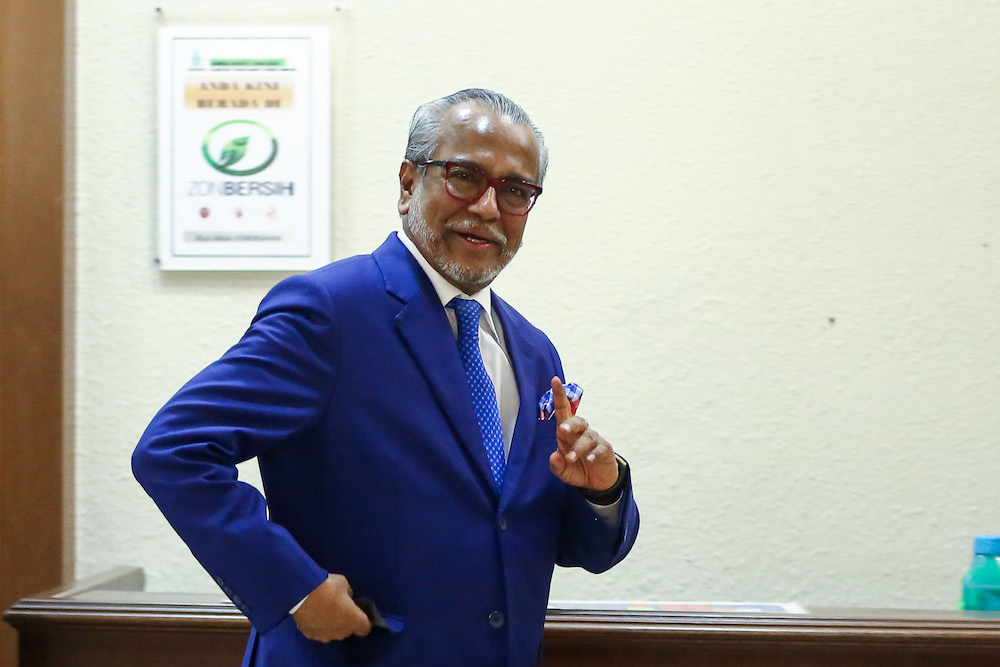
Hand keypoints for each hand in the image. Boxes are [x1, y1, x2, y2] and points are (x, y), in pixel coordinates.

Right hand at [292, 574, 371, 641]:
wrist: (302, 594)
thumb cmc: (328, 587)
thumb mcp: (344, 583)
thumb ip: (348, 593)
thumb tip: (346, 596)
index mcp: (354, 621)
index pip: (365, 628)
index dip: (362, 620)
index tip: (357, 612)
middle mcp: (342, 633)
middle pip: (348, 630)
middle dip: (345, 620)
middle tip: (339, 607)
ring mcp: (325, 636)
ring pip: (332, 632)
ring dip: (331, 624)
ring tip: (323, 610)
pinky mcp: (311, 635)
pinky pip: (318, 631)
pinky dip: (317, 625)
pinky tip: (313, 614)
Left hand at [547, 377, 618, 491]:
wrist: (597, 483)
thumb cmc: (577, 470)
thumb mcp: (563, 471)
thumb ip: (557, 465)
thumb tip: (554, 456)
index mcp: (568, 434)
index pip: (563, 411)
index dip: (559, 396)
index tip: (555, 380)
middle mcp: (581, 433)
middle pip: (577, 421)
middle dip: (570, 424)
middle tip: (562, 430)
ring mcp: (594, 441)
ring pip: (587, 438)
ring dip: (579, 447)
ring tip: (571, 458)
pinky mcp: (605, 451)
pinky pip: (601, 448)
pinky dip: (595, 453)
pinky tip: (590, 459)